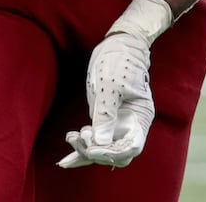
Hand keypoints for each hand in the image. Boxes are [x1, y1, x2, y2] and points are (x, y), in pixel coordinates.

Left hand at [59, 0, 171, 169]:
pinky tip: (65, 160)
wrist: (118, 45)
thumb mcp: (111, 86)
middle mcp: (131, 125)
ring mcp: (118, 124)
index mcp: (141, 117)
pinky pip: (94, 142)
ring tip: (70, 138)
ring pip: (103, 150)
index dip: (112, 152)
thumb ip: (106, 115)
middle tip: (77, 138)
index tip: (93, 148)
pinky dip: (81, 150)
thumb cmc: (119, 61)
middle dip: (96, 151)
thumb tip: (100, 144)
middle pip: (116, 154)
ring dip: (85, 150)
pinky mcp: (104, 121)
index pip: (131, 147)